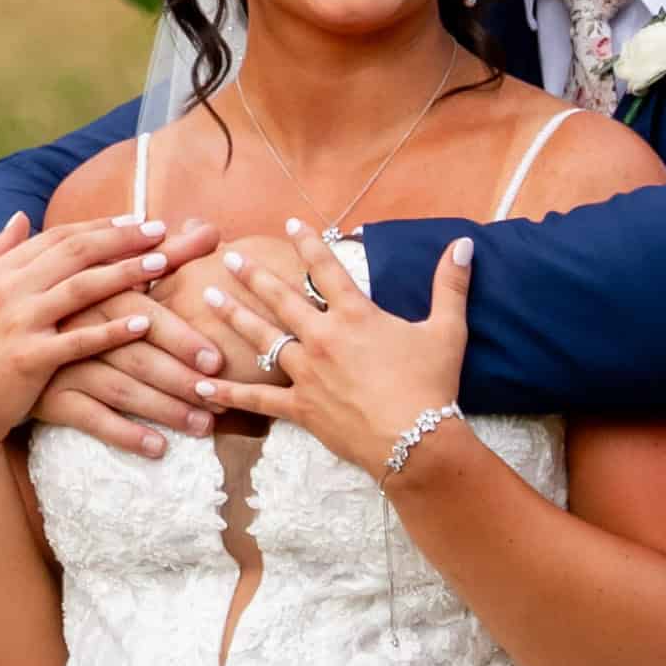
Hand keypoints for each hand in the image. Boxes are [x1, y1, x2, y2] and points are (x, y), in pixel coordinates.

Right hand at [0, 213, 182, 457]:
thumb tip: (20, 215)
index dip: (99, 226)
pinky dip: (111, 331)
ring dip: (125, 273)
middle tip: (160, 230)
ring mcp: (17, 323)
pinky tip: (142, 324)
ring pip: (81, 289)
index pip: (56, 237)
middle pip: (75, 253)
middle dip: (121, 239)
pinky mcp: (29, 360)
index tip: (136, 219)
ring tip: (162, 264)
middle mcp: (6, 290)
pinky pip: (78, 341)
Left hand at [197, 230, 475, 479]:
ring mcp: (307, 373)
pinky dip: (228, 394)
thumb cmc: (433, 385)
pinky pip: (258, 400)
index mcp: (355, 315)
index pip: (327, 269)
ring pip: (261, 339)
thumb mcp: (448, 330)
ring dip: (233, 317)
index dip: (308, 243)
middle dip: (253, 275)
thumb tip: (464, 244)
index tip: (291, 223)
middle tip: (229, 259)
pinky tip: (201, 386)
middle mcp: (323, 338)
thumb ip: (451, 284)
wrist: (416, 442)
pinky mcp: (301, 408)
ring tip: (209, 299)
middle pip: (281, 299)